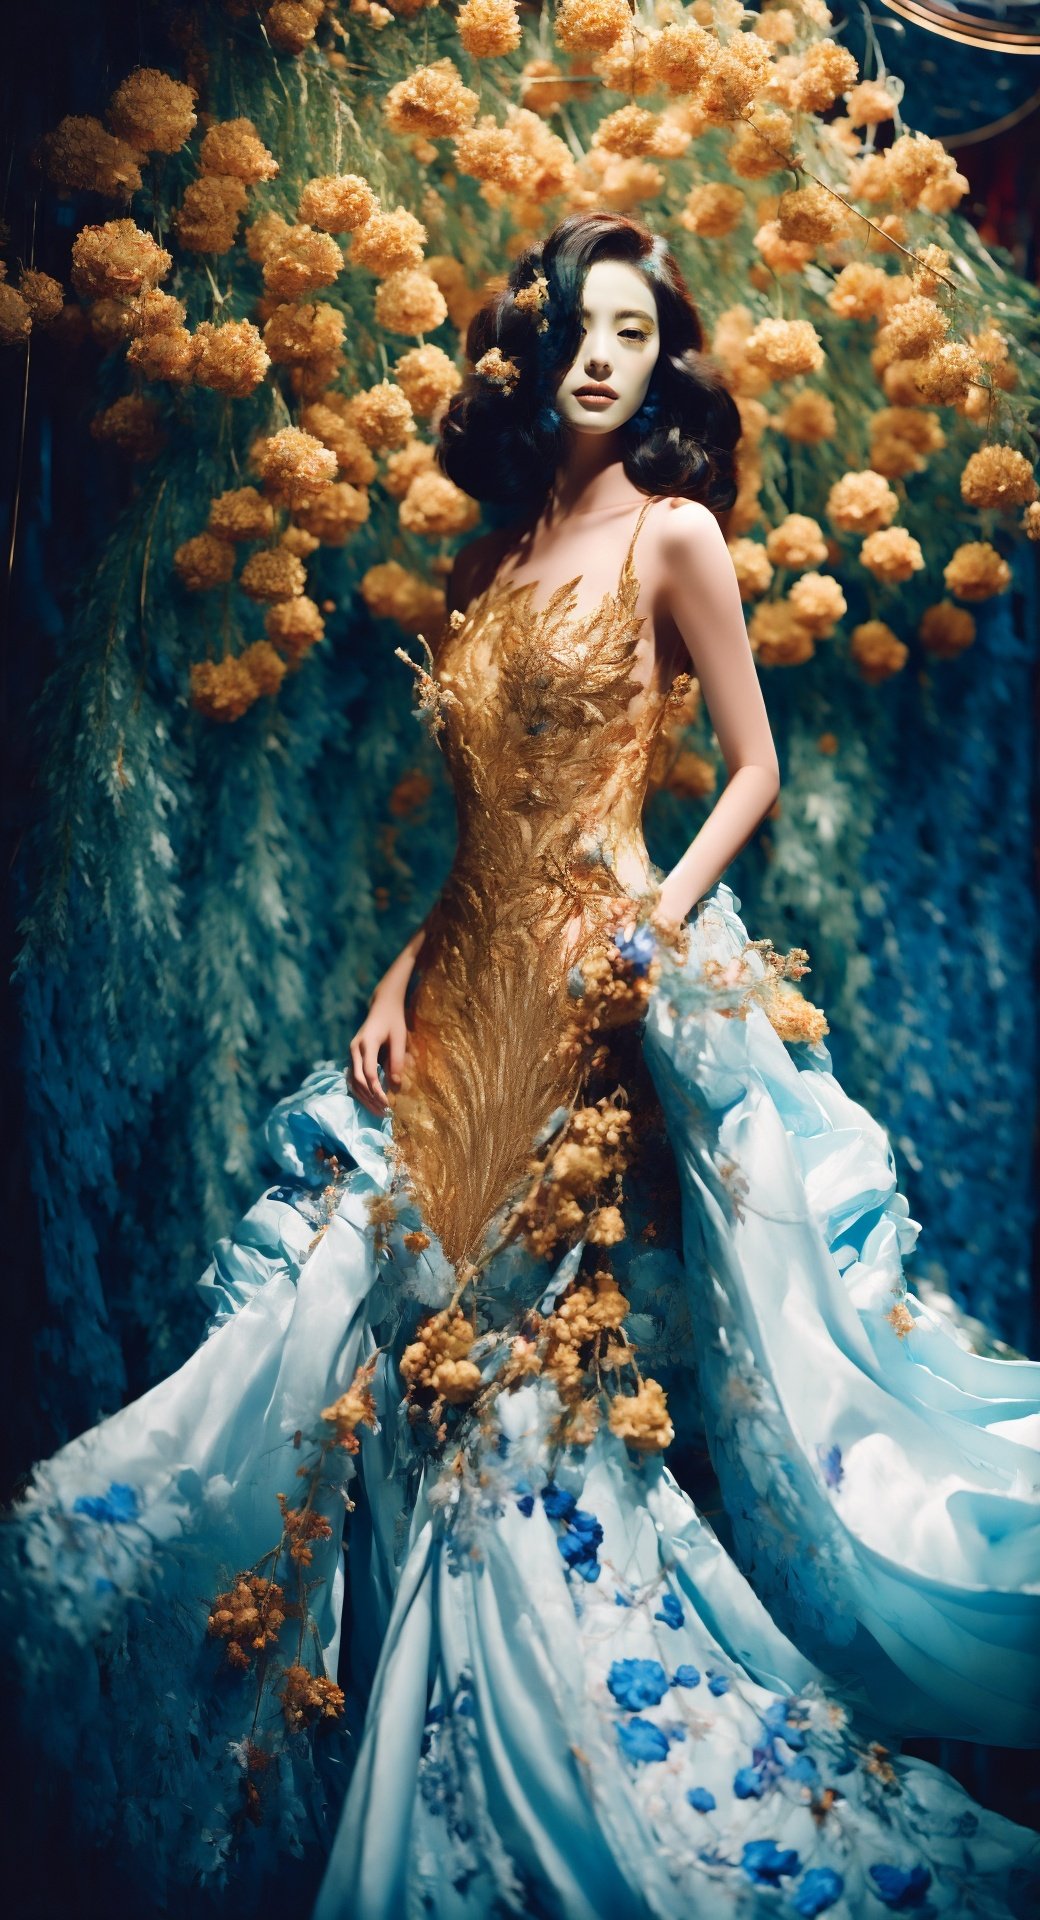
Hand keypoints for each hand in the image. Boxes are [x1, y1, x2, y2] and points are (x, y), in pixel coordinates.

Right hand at [348, 981, 409, 1116]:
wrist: (382, 1006)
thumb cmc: (394, 1021)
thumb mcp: (400, 1038)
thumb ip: (397, 1061)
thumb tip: (396, 1085)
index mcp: (366, 1043)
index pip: (369, 1073)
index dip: (377, 1090)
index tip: (388, 1103)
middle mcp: (354, 1049)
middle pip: (358, 1080)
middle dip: (370, 1099)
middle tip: (384, 1113)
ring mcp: (351, 1053)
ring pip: (353, 1082)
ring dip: (364, 1098)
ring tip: (379, 1111)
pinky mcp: (353, 1057)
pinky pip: (353, 1078)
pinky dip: (361, 1092)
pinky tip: (371, 1102)